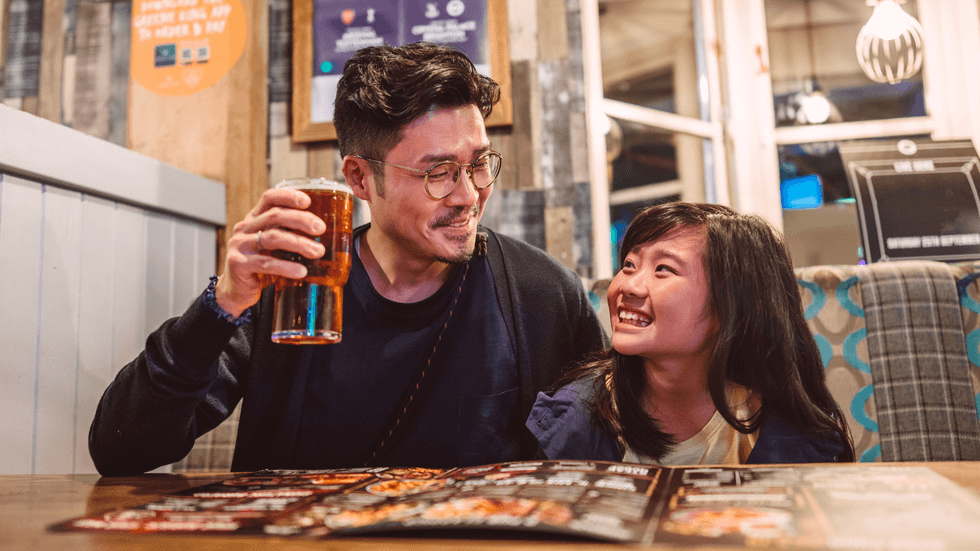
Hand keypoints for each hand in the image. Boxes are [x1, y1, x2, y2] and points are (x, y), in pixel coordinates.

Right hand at [214, 188, 326, 316]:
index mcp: (254, 219)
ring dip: (299, 243)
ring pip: (272, 238)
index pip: (269, 198)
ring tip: (318, 252)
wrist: (237, 291)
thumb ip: (289, 235)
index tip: (307, 201)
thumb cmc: (260, 266)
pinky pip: (266, 263)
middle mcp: (245, 228)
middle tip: (320, 228)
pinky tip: (301, 271)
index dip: (288, 196)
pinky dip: (286, 267)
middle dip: (301, 220)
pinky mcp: (238, 264)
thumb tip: (324, 234)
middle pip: (274, 216)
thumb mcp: (273, 246)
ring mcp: (239, 245)